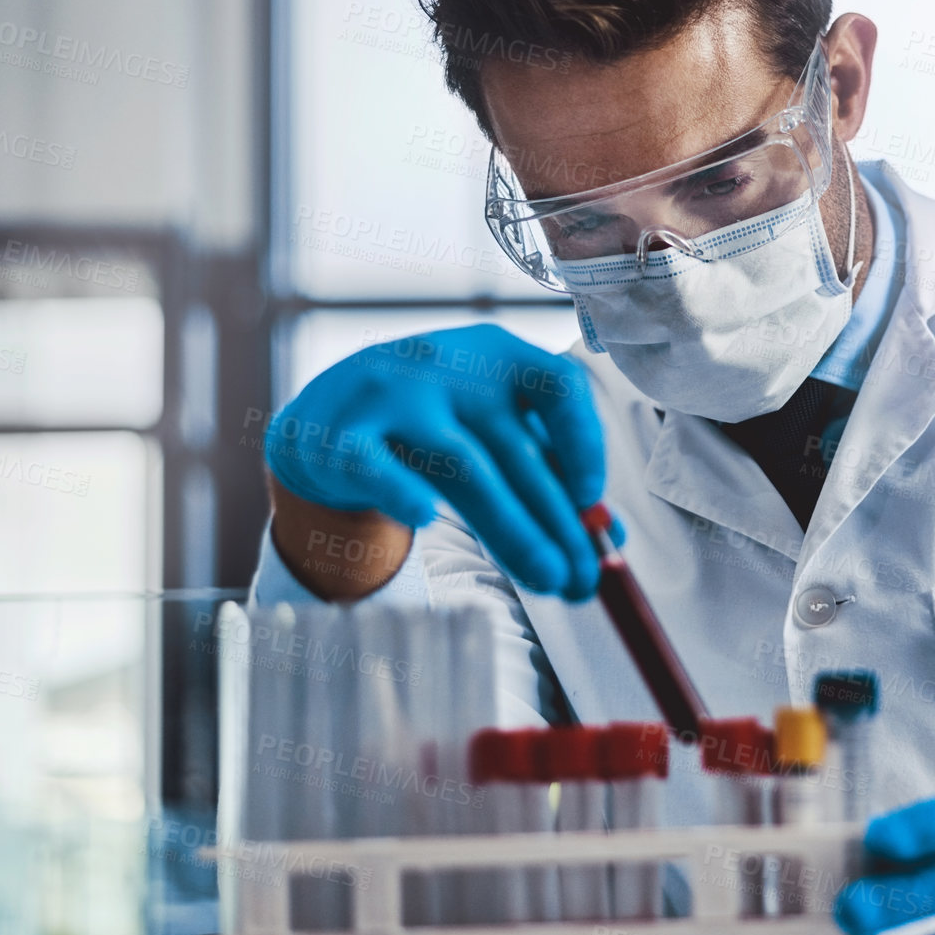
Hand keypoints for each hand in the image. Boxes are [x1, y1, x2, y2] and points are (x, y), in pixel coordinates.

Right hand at [264, 323, 614, 600]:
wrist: (324, 423)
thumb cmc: (431, 428)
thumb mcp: (493, 435)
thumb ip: (550, 475)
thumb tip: (610, 537)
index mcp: (498, 355)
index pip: (558, 384)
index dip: (585, 441)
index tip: (595, 500)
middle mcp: (449, 365)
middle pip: (515, 449)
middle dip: (558, 521)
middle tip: (587, 579)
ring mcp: (393, 396)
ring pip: (463, 466)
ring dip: (512, 527)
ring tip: (551, 579)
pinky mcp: (343, 436)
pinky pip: (374, 465)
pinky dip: (399, 487)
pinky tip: (423, 518)